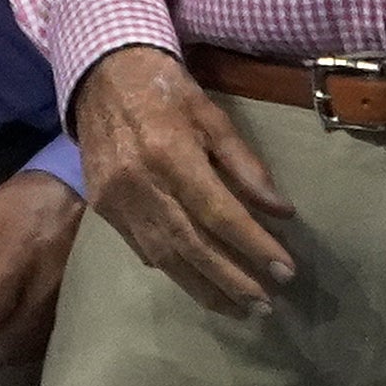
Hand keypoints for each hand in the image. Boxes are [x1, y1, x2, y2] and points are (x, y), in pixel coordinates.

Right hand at [67, 45, 295, 314]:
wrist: (100, 76)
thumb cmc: (166, 90)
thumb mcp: (213, 116)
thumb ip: (246, 165)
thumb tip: (281, 212)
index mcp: (171, 154)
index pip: (219, 214)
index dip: (254, 246)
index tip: (285, 271)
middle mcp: (139, 183)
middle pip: (191, 246)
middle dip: (232, 281)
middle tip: (266, 306)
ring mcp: (115, 200)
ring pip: (164, 257)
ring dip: (204, 288)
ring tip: (238, 310)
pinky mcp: (102, 208)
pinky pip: (141, 248)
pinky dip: (173, 269)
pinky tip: (198, 283)